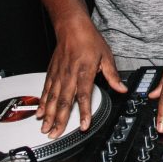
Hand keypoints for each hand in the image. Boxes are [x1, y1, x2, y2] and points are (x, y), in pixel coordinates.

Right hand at [38, 20, 127, 137]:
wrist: (71, 27)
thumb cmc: (89, 40)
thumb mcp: (106, 56)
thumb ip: (112, 75)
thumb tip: (122, 88)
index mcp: (84, 72)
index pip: (84, 95)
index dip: (84, 112)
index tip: (83, 125)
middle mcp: (70, 75)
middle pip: (64, 101)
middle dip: (60, 120)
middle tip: (55, 134)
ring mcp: (59, 74)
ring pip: (53, 98)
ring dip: (49, 115)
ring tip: (45, 128)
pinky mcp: (51, 72)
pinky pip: (46, 90)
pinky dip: (43, 103)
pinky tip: (40, 113)